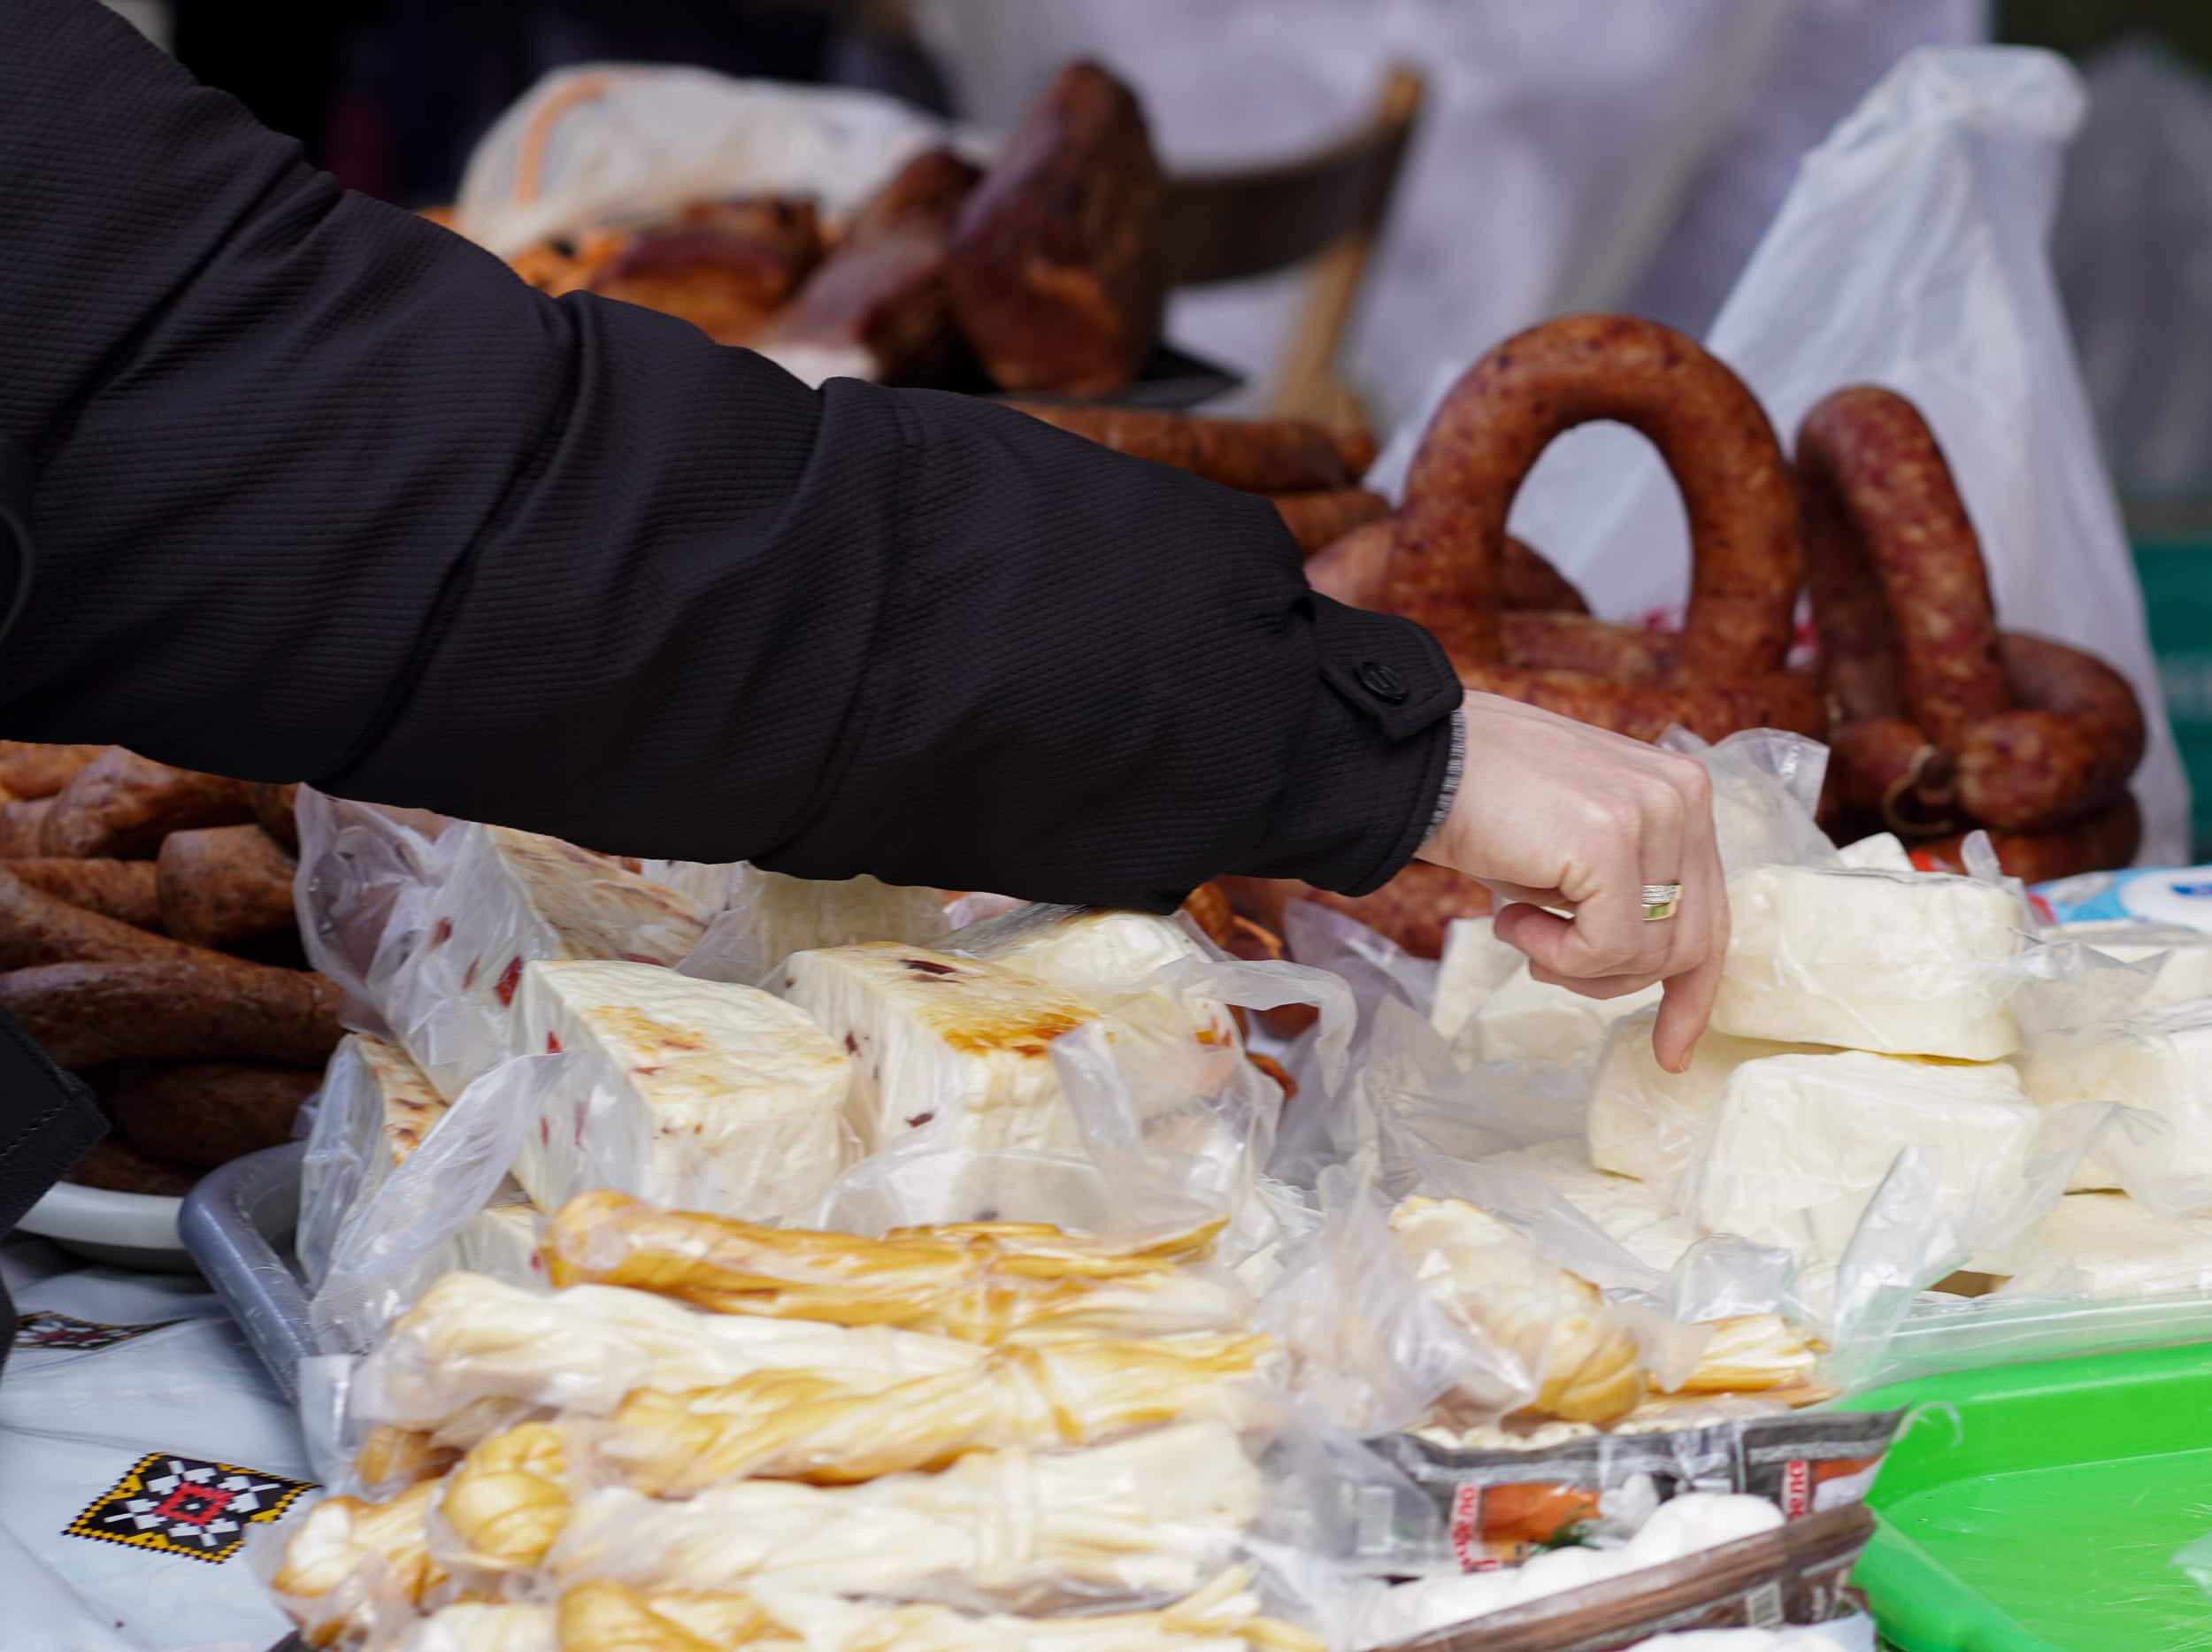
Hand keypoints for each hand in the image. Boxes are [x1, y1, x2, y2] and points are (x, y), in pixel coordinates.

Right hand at [1418, 692, 1726, 1071]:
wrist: (1420, 763)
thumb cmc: (1485, 807)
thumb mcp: (1576, 848)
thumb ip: (1624, 890)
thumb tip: (1647, 972)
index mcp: (1681, 794)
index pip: (1710, 913)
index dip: (1692, 992)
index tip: (1670, 1051)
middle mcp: (1682, 796)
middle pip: (1687, 944)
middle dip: (1612, 979)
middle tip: (1542, 964)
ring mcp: (1652, 813)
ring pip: (1649, 954)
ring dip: (1572, 965)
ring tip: (1515, 925)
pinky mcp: (1611, 838)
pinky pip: (1607, 947)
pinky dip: (1554, 954)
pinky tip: (1508, 918)